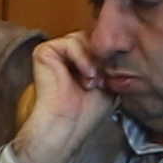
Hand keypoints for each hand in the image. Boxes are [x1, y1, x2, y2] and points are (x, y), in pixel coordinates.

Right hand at [6, 34, 101, 162]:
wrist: (68, 124)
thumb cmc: (86, 112)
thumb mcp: (108, 83)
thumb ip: (109, 64)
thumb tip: (118, 46)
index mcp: (78, 63)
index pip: (98, 45)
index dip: (108, 57)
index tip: (111, 79)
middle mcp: (66, 57)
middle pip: (91, 38)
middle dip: (101, 58)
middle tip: (102, 80)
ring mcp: (54, 54)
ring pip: (82, 38)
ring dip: (92, 60)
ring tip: (92, 81)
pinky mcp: (44, 52)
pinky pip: (70, 42)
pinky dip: (82, 57)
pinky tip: (85, 75)